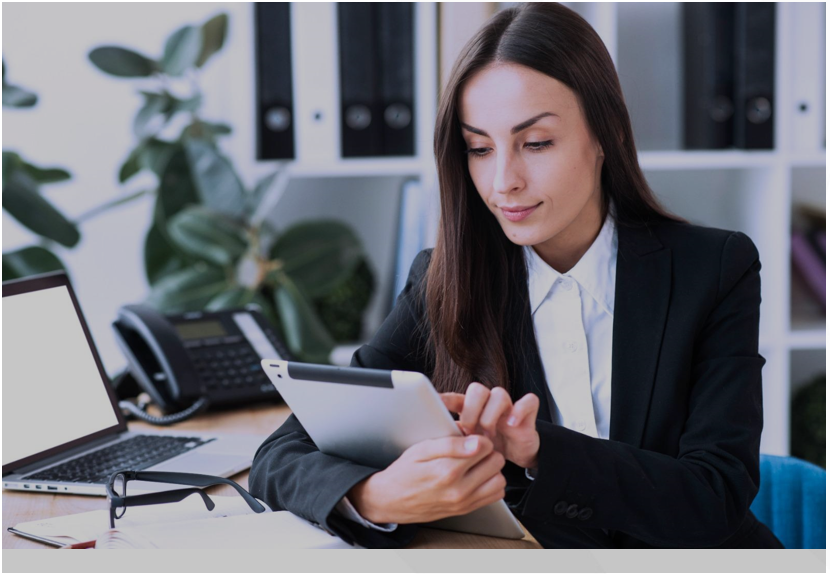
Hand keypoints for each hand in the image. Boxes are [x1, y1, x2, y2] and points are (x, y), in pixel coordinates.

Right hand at [347, 435, 505, 523]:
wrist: (392, 500)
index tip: (469, 437)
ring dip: (492, 469)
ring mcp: (464, 502)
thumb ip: (450, 444)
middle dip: (487, 451)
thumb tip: (477, 443)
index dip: (478, 437)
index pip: (484, 446)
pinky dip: (490, 484)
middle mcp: (459, 489)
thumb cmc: (405, 472)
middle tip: (473, 449)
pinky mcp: (465, 510)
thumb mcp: (421, 449)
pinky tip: (477, 477)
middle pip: (496, 462)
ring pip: (500, 480)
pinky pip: (494, 496)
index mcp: (447, 470)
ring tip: (477, 463)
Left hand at [441, 383, 539, 469]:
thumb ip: (456, 438)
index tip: (434, 403)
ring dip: (491, 415)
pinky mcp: (527, 413)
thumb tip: (435, 438)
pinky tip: (511, 424)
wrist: (518, 455)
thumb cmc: (490, 447)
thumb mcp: (470, 445)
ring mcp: (508, 406)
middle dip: (471, 410)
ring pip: (499, 394)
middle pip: (477, 390)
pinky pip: (528, 401)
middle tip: (469, 430)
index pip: (456, 398)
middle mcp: (489, 403)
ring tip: (489, 435)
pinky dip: (519, 411)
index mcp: (472, 409)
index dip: (445, 399)